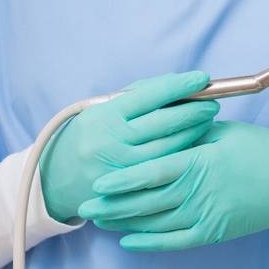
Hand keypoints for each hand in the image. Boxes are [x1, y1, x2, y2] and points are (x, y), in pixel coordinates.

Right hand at [38, 70, 218, 222]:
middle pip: (163, 123)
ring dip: (192, 132)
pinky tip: (194, 145)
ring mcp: (119, 168)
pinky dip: (181, 155)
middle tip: (212, 102)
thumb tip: (179, 83)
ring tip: (207, 120)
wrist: (56, 179)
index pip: (149, 96)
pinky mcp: (127, 190)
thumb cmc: (90, 136)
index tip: (202, 78)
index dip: (179, 86)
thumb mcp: (105, 111)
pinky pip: (162, 171)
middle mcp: (110, 142)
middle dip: (193, 110)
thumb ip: (139, 98)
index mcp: (105, 116)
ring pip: (167, 148)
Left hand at [77, 120, 268, 250]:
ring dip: (125, 223)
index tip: (99, 182)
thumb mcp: (223, 132)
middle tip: (87, 206)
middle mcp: (199, 190)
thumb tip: (157, 129)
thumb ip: (189, 133)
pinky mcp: (213, 232)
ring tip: (101, 221)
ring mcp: (206, 214)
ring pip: (156, 223)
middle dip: (113, 205)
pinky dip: (150, 243)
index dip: (123, 179)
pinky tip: (129, 241)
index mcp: (200, 161)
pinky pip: (174, 242)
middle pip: (147, 201)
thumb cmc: (259, 149)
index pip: (152, 172)